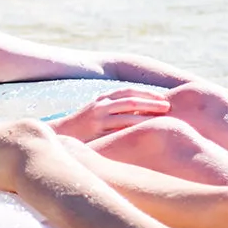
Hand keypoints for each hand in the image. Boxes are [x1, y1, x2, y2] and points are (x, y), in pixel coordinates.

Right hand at [50, 86, 171, 141]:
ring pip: (128, 111)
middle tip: (168, 105)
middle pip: (130, 98)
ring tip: (163, 117)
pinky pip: (119, 127)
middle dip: (151, 100)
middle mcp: (100, 104)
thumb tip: (138, 115)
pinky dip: (134, 126)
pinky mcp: (96, 130)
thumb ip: (113, 112)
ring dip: (147, 113)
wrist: (59, 136)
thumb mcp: (96, 115)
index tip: (163, 98)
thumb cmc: (82, 129)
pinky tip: (146, 130)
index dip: (147, 93)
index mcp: (102, 98)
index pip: (128, 91)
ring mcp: (98, 116)